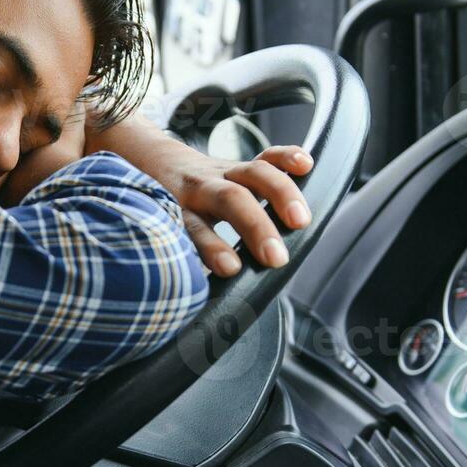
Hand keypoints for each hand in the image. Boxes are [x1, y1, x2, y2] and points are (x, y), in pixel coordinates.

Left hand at [154, 143, 314, 275]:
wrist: (161, 167)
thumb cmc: (168, 214)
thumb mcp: (166, 235)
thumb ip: (184, 262)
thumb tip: (203, 309)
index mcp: (179, 211)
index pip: (195, 229)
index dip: (213, 248)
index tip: (231, 268)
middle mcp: (202, 189)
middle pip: (230, 199)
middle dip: (256, 226)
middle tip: (277, 257)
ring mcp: (223, 172)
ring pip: (253, 174)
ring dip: (281, 195)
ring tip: (301, 221)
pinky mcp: (242, 164)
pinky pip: (266, 157)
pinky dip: (286, 158)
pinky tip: (305, 165)